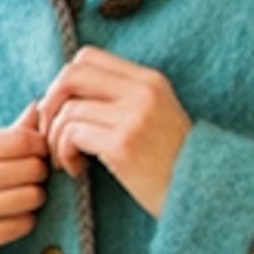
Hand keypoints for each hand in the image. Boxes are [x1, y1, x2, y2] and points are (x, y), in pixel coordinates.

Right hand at [0, 110, 49, 253]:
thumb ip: (1, 135)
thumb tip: (39, 108)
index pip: (18, 140)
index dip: (39, 145)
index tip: (39, 151)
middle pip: (29, 168)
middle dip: (40, 171)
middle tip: (33, 175)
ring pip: (29, 197)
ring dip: (36, 196)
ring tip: (25, 195)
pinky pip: (20, 225)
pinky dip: (26, 220)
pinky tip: (14, 216)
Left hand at [36, 48, 190, 214]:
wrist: (203, 196)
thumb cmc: (170, 165)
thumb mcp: (154, 117)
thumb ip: (121, 99)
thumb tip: (67, 93)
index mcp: (149, 80)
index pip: (87, 57)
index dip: (63, 82)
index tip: (62, 110)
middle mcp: (143, 91)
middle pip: (71, 74)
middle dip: (50, 103)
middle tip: (51, 132)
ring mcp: (134, 116)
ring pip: (68, 109)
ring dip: (56, 138)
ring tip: (67, 160)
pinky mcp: (123, 144)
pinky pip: (72, 134)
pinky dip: (64, 152)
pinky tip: (77, 169)